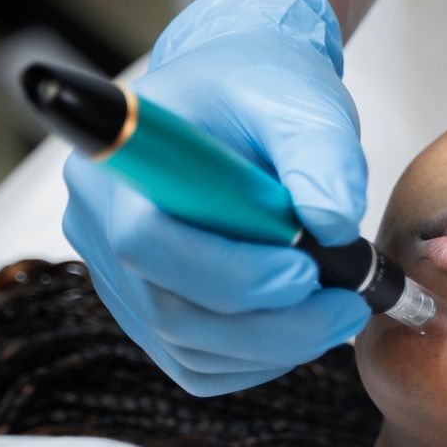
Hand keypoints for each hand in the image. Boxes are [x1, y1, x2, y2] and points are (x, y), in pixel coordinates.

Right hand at [61, 0, 371, 395]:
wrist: (240, 93)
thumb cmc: (260, 86)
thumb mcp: (301, 99)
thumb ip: (321, 153)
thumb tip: (332, 223)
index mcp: (117, 161)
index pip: (146, 240)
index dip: (225, 271)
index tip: (306, 270)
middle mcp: (97, 224)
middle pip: (168, 309)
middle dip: (269, 323)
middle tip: (349, 305)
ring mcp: (116, 275)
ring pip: (187, 346)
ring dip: (274, 345)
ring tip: (342, 308)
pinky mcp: (146, 309)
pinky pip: (195, 361)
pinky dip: (258, 358)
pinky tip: (305, 322)